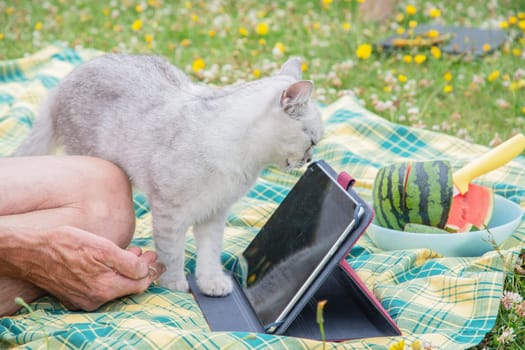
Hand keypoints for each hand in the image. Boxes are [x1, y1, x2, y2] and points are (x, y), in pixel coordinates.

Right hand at [7, 225, 164, 310]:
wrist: (31, 252)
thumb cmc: (67, 245)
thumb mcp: (103, 248)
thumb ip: (128, 262)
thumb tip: (145, 270)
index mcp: (106, 288)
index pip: (141, 284)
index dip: (152, 270)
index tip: (158, 258)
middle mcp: (96, 299)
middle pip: (128, 286)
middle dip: (141, 269)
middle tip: (148, 253)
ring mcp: (84, 300)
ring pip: (115, 286)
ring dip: (126, 270)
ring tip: (133, 252)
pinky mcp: (74, 296)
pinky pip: (100, 287)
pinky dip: (110, 274)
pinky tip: (112, 261)